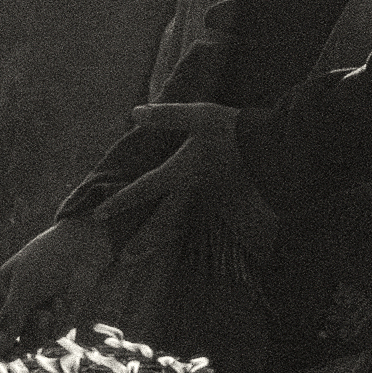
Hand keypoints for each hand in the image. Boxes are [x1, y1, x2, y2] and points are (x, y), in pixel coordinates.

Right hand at [0, 218, 115, 347]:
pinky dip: (57, 322)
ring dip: (39, 331)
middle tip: (17, 352)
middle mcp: (14, 309)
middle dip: (13, 348)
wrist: (80, 249)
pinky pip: (51, 335)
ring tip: (47, 312)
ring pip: (30, 342)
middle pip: (5, 342)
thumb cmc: (45, 262)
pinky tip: (63, 301)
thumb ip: (10, 319)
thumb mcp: (23, 289)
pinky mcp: (56, 320)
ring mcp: (35, 316)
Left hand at [103, 102, 274, 248]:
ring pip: (183, 226)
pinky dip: (190, 233)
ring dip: (163, 242)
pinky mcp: (227, 202)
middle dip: (142, 242)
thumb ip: (166, 116)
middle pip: (162, 223)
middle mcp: (192, 193)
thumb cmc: (234, 130)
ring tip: (148, 255)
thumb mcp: (199, 115)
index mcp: (182, 173)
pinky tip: (184, 239)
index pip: (143, 190)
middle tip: (124, 259)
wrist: (274, 147)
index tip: (97, 216)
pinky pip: (204, 223)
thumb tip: (134, 113)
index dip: (119, 202)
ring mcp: (210, 201)